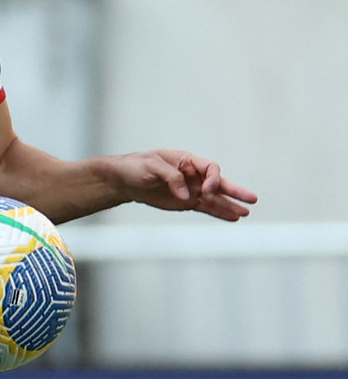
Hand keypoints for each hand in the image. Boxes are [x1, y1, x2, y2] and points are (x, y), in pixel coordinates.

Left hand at [112, 150, 255, 221]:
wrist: (125, 180)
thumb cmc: (137, 167)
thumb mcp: (151, 166)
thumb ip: (171, 177)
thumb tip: (185, 195)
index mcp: (188, 161)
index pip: (210, 168)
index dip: (213, 179)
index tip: (206, 190)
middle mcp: (194, 175)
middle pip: (219, 183)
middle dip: (235, 191)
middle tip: (252, 199)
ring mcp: (191, 190)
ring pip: (215, 198)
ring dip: (230, 206)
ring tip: (245, 213)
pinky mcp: (186, 202)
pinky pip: (206, 208)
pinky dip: (218, 213)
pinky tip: (232, 217)